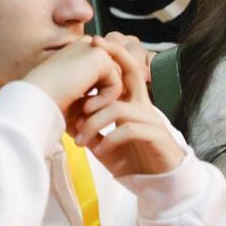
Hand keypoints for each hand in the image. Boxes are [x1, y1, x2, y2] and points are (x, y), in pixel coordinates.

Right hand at [21, 36, 124, 118]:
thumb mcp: (76, 95)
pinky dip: (105, 101)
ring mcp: (93, 48)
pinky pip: (117, 85)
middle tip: (85, 115)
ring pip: (116, 82)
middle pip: (114, 77)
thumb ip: (96, 90)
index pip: (105, 75)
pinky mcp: (100, 57)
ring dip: (104, 102)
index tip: (84, 111)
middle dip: (105, 99)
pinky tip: (86, 107)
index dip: (101, 96)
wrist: (36, 98)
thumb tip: (122, 96)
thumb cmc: (51, 102)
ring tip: (84, 112)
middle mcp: (86, 44)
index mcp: (78, 50)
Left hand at [63, 37, 182, 176]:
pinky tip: (98, 149)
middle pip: (133, 72)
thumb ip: (91, 127)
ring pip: (118, 109)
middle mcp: (143, 106)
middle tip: (94, 51)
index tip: (93, 42)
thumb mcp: (105, 140)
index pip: (125, 70)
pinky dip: (108, 138)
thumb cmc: (132, 158)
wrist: (158, 183)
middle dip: (114, 58)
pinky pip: (129, 130)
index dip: (113, 54)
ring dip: (93, 123)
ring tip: (79, 140)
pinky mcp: (156, 137)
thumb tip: (67, 117)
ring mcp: (151, 120)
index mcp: (132, 102)